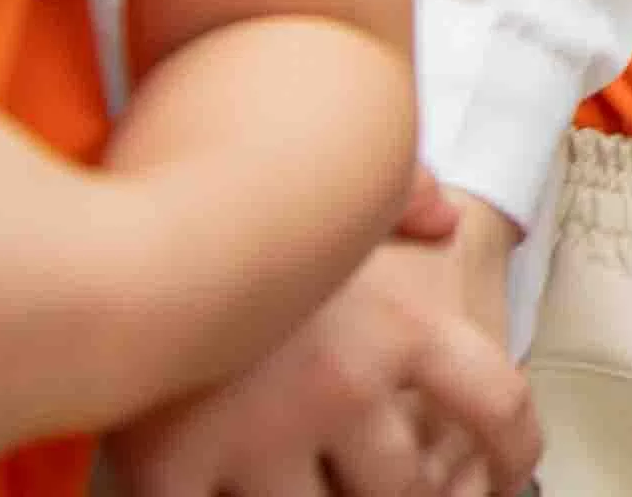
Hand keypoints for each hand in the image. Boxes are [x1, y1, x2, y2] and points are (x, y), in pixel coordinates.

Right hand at [105, 176, 533, 496]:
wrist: (120, 191)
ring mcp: (261, 432)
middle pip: (404, 484)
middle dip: (392, 488)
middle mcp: (345, 383)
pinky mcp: (173, 462)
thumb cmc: (232, 173)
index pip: (496, 406)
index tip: (510, 477)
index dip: (512, 455)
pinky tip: (223, 491)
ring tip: (290, 475)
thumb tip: (442, 218)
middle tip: (371, 476)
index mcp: (404, 319)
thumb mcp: (342, 167)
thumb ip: (400, 197)